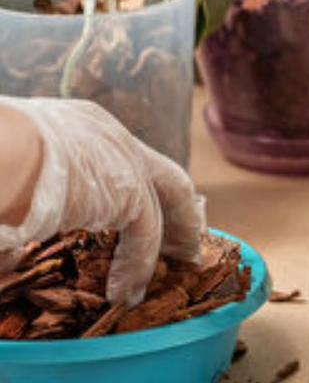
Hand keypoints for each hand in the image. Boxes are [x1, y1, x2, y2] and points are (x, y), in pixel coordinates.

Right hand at [0, 97, 205, 306]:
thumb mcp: (13, 172)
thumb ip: (27, 203)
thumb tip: (11, 254)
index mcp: (82, 125)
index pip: (123, 156)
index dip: (138, 184)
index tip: (144, 206)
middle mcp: (112, 137)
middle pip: (163, 176)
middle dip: (179, 209)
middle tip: (185, 239)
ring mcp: (126, 161)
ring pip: (161, 204)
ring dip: (172, 238)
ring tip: (177, 264)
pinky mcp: (130, 192)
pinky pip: (143, 234)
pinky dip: (138, 264)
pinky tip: (128, 291)